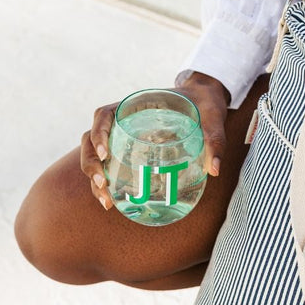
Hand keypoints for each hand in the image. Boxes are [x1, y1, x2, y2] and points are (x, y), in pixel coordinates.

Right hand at [81, 73, 231, 211]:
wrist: (204, 101)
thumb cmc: (204, 105)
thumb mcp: (212, 117)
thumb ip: (214, 139)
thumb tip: (214, 170)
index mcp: (135, 105)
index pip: (104, 114)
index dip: (98, 132)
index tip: (104, 153)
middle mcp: (123, 120)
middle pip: (91, 139)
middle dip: (90, 164)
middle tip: (103, 185)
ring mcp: (122, 135)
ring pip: (94, 154)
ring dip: (93, 177)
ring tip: (107, 201)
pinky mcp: (128, 148)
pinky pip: (110, 164)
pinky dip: (107, 182)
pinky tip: (114, 203)